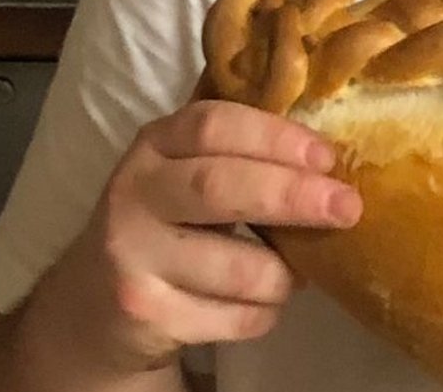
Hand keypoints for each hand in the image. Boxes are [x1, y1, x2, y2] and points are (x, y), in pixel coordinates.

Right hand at [58, 98, 362, 371]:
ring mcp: (133, 257)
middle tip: (347, 207)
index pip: (213, 125)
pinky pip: (235, 317)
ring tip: (296, 272)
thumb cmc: (168, 222)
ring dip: (285, 274)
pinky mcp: (145, 314)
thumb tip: (331, 163)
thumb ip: (240, 156)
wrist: (95, 302)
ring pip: (239, 267)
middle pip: (219, 188)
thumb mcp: (185, 173)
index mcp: (154, 146)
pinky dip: (265, 312)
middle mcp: (133, 195)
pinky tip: (261, 303)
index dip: (275, 137)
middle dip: (293, 196)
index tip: (326, 157)